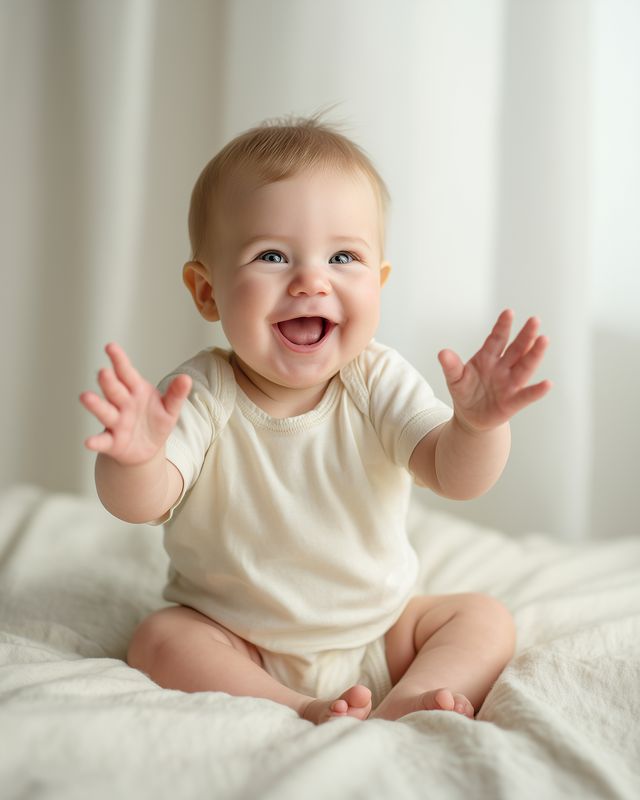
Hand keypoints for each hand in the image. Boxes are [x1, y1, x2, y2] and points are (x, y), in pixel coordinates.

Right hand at [80, 343, 191, 464]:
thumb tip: (186, 379)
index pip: (126, 372)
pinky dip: (95, 441)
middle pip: (115, 390)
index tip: (110, 347)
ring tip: (86, 397)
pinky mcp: (112, 442)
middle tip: (103, 372)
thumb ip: (176, 394)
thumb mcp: (170, 408)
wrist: (148, 448)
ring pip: (105, 412)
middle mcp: (123, 404)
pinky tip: (89, 442)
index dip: (119, 360)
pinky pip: (103, 441)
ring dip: (96, 405)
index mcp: (136, 391)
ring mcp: (116, 422)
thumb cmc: (155, 422)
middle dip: (109, 382)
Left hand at [438, 309, 551, 432]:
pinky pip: (526, 396)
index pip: (497, 339)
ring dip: (534, 354)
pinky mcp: (513, 402)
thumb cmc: (466, 392)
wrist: (471, 417)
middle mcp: (503, 367)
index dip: (502, 327)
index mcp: (488, 358)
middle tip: (534, 320)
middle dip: (525, 335)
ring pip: (525, 367)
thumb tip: (442, 353)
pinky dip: (536, 391)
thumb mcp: (455, 379)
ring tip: (543, 340)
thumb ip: (451, 366)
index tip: (508, 313)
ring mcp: (510, 384)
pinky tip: (547, 383)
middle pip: (516, 349)